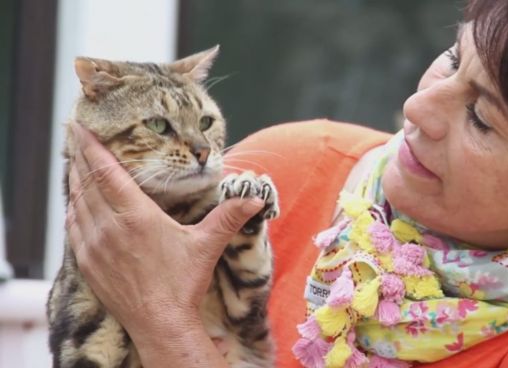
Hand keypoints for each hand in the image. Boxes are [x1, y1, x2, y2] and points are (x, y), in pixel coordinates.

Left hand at [65, 122, 263, 337]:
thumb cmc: (183, 283)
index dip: (91, 146)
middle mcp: (109, 227)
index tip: (80, 126)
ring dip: (74, 179)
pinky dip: (72, 208)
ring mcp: (94, 246)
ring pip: (75, 202)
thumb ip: (229, 216)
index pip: (106, 172)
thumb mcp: (208, 244)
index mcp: (136, 216)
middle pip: (85, 182)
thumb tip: (256, 198)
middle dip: (79, 155)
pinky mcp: (87, 263)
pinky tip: (74, 202)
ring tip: (75, 162)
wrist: (160, 323)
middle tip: (76, 135)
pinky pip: (72, 226)